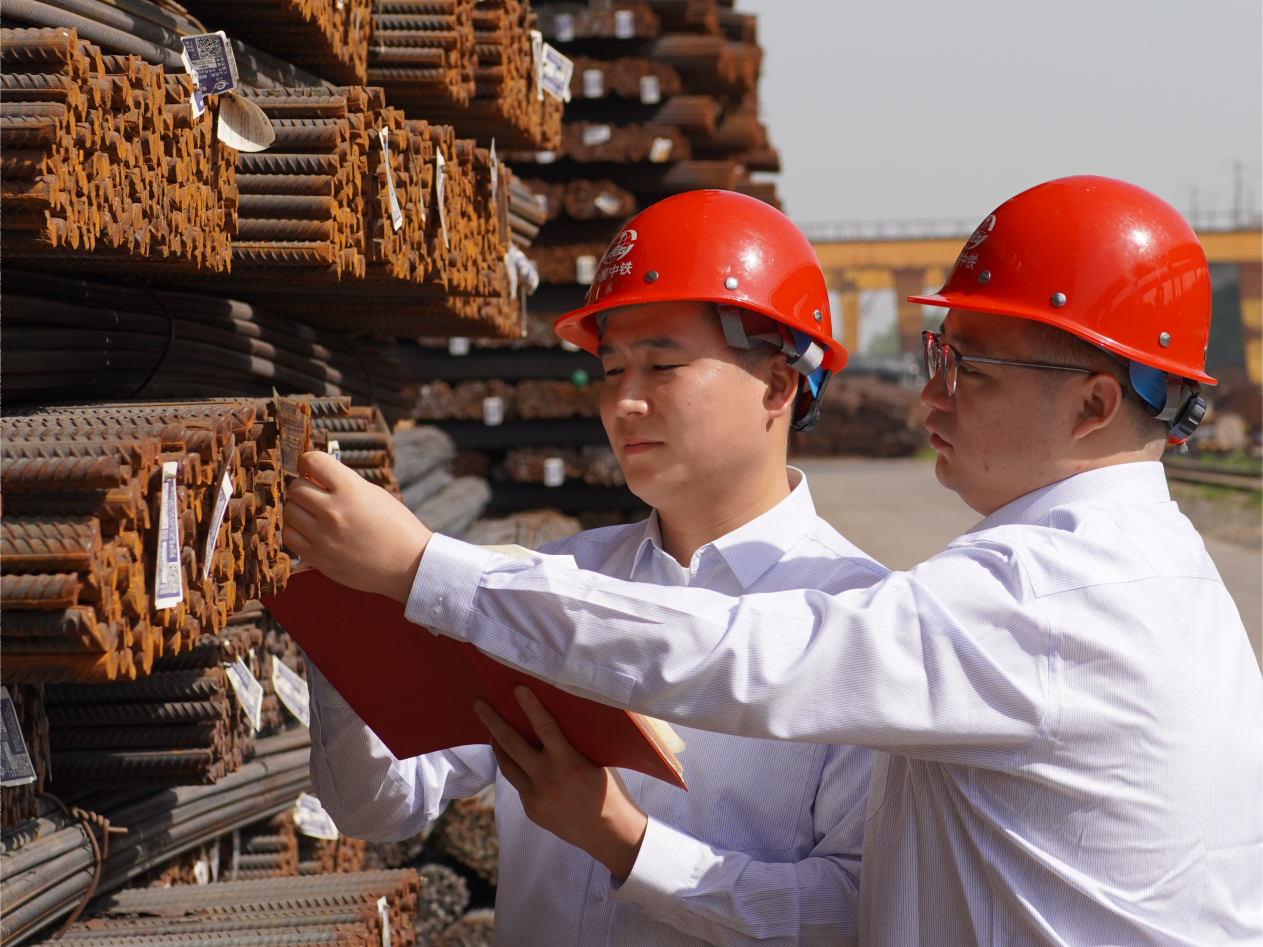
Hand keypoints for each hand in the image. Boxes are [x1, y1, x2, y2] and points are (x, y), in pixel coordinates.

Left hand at [282, 451, 431, 602]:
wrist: (409, 565)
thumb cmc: (396, 527)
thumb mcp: (375, 495)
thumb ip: (345, 484)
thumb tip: (315, 477)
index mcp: (351, 489)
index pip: (313, 461)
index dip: (307, 462)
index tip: (309, 469)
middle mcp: (334, 510)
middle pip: (296, 488)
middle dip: (303, 488)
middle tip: (315, 495)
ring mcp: (324, 535)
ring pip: (289, 511)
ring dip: (299, 510)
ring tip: (314, 515)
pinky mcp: (318, 557)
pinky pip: (290, 536)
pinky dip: (296, 531)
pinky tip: (310, 531)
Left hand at [475, 686, 647, 879]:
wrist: (610, 833)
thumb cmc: (609, 791)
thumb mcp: (597, 761)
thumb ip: (573, 745)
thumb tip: (552, 722)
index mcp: (569, 763)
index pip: (544, 727)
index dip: (530, 705)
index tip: (517, 688)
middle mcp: (547, 779)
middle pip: (511, 744)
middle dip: (493, 721)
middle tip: (480, 704)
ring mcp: (536, 797)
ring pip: (507, 765)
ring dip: (497, 744)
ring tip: (491, 730)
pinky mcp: (531, 810)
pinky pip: (517, 783)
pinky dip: (514, 767)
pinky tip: (514, 759)